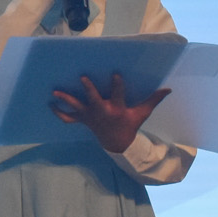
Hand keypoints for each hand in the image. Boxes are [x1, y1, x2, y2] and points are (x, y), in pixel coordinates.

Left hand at [50, 72, 169, 155]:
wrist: (117, 143)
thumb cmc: (129, 124)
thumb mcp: (142, 114)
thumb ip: (153, 100)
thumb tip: (168, 89)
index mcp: (117, 109)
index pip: (118, 95)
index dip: (117, 85)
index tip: (115, 73)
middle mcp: (102, 112)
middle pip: (94, 100)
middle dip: (88, 90)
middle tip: (82, 77)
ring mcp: (90, 117)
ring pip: (76, 108)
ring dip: (65, 100)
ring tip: (54, 91)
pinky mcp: (83, 120)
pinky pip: (68, 119)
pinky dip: (58, 113)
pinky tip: (49, 104)